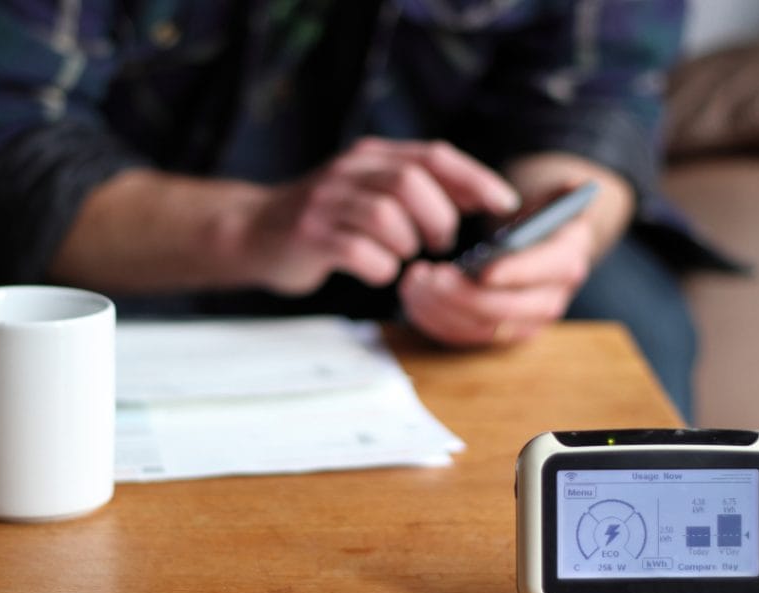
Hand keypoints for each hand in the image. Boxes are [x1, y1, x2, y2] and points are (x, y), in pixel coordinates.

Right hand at [239, 137, 519, 293]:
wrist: (253, 231)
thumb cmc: (326, 219)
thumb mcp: (368, 191)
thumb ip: (415, 189)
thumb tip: (478, 198)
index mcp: (369, 155)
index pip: (433, 155)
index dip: (474, 179)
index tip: (504, 204)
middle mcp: (348, 171)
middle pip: (411, 182)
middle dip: (439, 219)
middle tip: (439, 244)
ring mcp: (325, 202)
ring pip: (386, 216)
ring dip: (406, 245)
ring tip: (401, 256)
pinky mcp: (309, 235)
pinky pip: (358, 251)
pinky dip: (379, 267)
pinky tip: (376, 270)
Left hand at [398, 214, 594, 345]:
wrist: (525, 247)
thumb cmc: (530, 219)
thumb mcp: (547, 201)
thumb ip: (559, 195)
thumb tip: (576, 186)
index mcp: (567, 262)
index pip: (547, 271)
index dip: (516, 272)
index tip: (483, 269)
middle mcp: (550, 300)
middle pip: (508, 308)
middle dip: (465, 295)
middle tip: (431, 276)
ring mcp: (522, 324)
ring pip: (481, 329)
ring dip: (442, 308)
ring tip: (415, 281)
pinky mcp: (495, 336)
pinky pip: (463, 338)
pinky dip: (434, 320)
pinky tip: (413, 296)